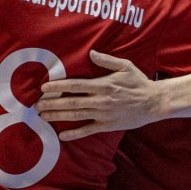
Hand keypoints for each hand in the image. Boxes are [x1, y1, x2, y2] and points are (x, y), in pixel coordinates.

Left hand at [37, 51, 164, 140]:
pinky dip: (74, 134)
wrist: (154, 103)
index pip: (75, 85)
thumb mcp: (125, 66)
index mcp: (103, 84)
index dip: (58, 86)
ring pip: (76, 115)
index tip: (44, 88)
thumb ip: (107, 60)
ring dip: (58, 116)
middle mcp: (100, 100)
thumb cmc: (139, 82)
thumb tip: (91, 53)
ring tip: (43, 116)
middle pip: (71, 101)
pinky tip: (62, 136)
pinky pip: (88, 130)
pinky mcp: (107, 125)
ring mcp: (103, 114)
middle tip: (37, 105)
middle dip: (52, 103)